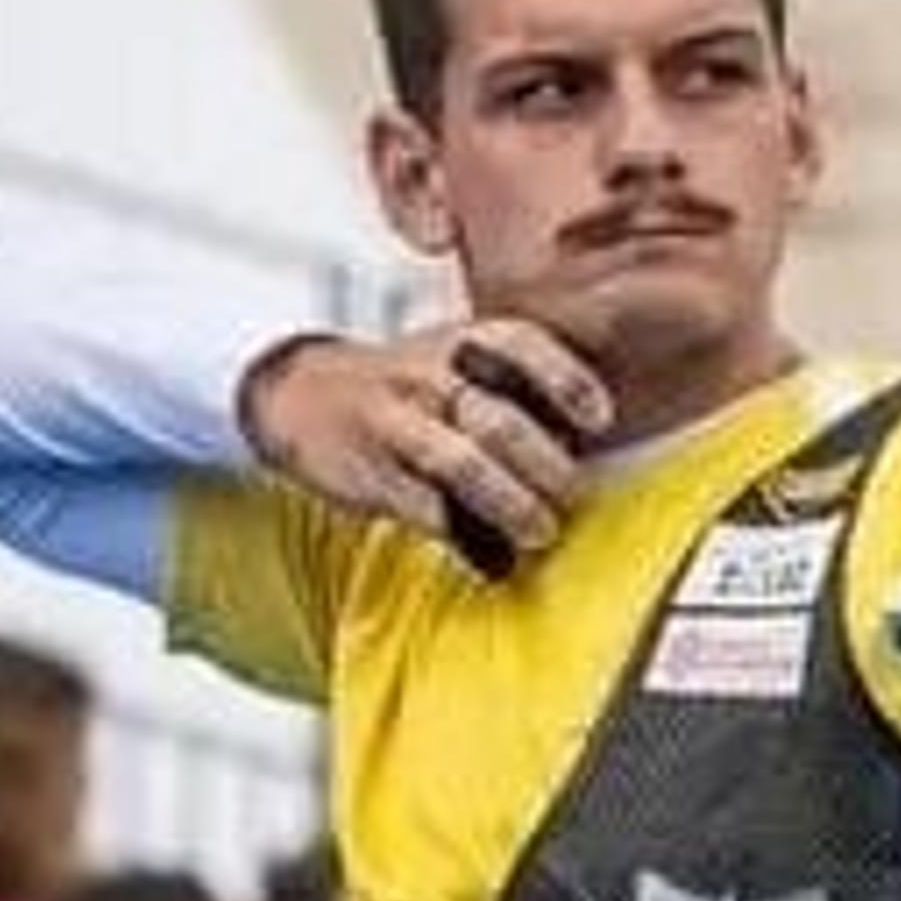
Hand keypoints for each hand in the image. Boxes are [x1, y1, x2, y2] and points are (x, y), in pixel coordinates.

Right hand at [237, 318, 608, 567]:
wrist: (300, 395)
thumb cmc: (407, 381)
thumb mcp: (457, 355)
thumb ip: (517, 383)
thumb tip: (587, 440)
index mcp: (462, 341)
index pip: (522, 347)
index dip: (566, 382)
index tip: (600, 419)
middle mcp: (428, 376)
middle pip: (499, 420)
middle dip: (546, 464)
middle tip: (572, 493)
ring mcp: (396, 424)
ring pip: (463, 466)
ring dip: (511, 505)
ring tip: (541, 531)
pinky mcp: (371, 473)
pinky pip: (424, 509)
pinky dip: (465, 537)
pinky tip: (492, 558)